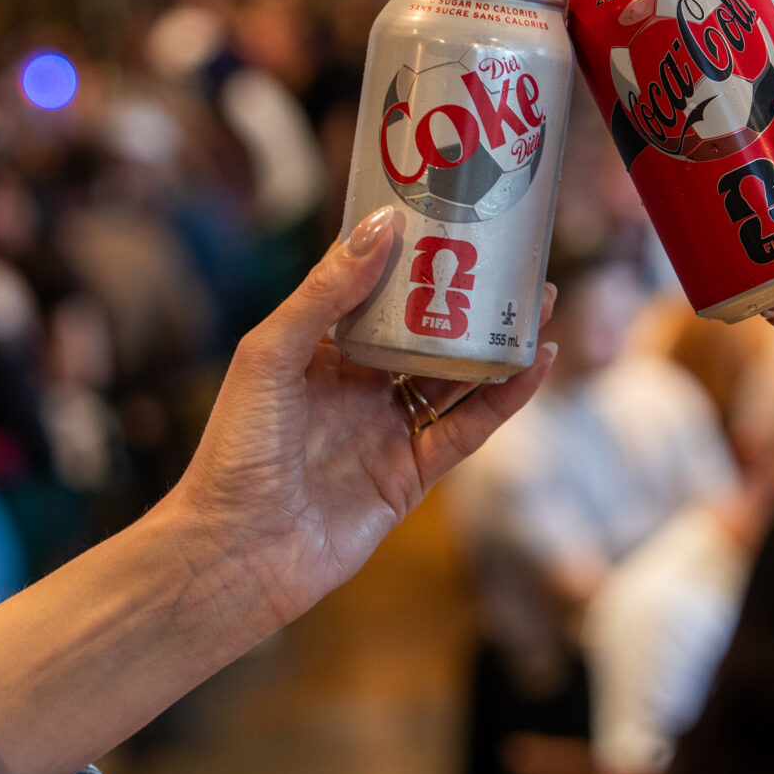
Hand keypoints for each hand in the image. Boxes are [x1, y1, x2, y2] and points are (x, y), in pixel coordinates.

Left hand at [171, 204, 557, 625]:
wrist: (235, 551)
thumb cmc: (233, 451)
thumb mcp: (271, 355)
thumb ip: (325, 294)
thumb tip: (381, 227)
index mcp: (319, 353)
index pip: (375, 295)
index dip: (415, 262)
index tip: (453, 222)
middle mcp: (357, 388)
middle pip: (428, 333)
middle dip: (470, 299)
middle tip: (515, 262)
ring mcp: (386, 432)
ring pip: (456, 378)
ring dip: (497, 343)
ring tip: (540, 303)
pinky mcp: (410, 476)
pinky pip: (467, 430)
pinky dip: (504, 399)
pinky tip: (532, 365)